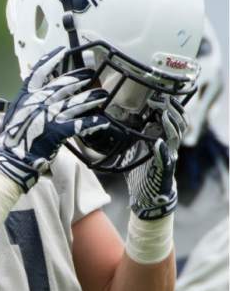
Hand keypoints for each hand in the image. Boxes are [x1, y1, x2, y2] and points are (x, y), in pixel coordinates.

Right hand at [0, 47, 109, 191]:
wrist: (11, 158)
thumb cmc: (12, 138)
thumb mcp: (14, 113)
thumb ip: (26, 102)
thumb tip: (34, 94)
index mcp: (27, 97)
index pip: (39, 72)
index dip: (51, 60)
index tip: (61, 52)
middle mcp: (39, 103)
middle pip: (62, 85)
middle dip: (78, 78)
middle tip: (89, 74)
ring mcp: (49, 116)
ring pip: (75, 103)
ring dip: (90, 98)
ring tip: (101, 94)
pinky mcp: (58, 131)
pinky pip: (80, 124)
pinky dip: (92, 123)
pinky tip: (102, 121)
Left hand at [125, 96, 186, 218]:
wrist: (145, 195)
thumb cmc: (139, 170)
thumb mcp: (133, 147)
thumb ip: (130, 133)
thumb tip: (112, 118)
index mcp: (162, 138)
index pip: (172, 117)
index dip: (167, 105)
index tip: (155, 94)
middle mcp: (169, 145)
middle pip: (179, 123)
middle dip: (171, 110)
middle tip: (159, 100)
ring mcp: (169, 157)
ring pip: (176, 137)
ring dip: (170, 125)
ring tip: (164, 113)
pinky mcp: (165, 170)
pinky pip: (167, 159)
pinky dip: (163, 150)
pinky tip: (159, 142)